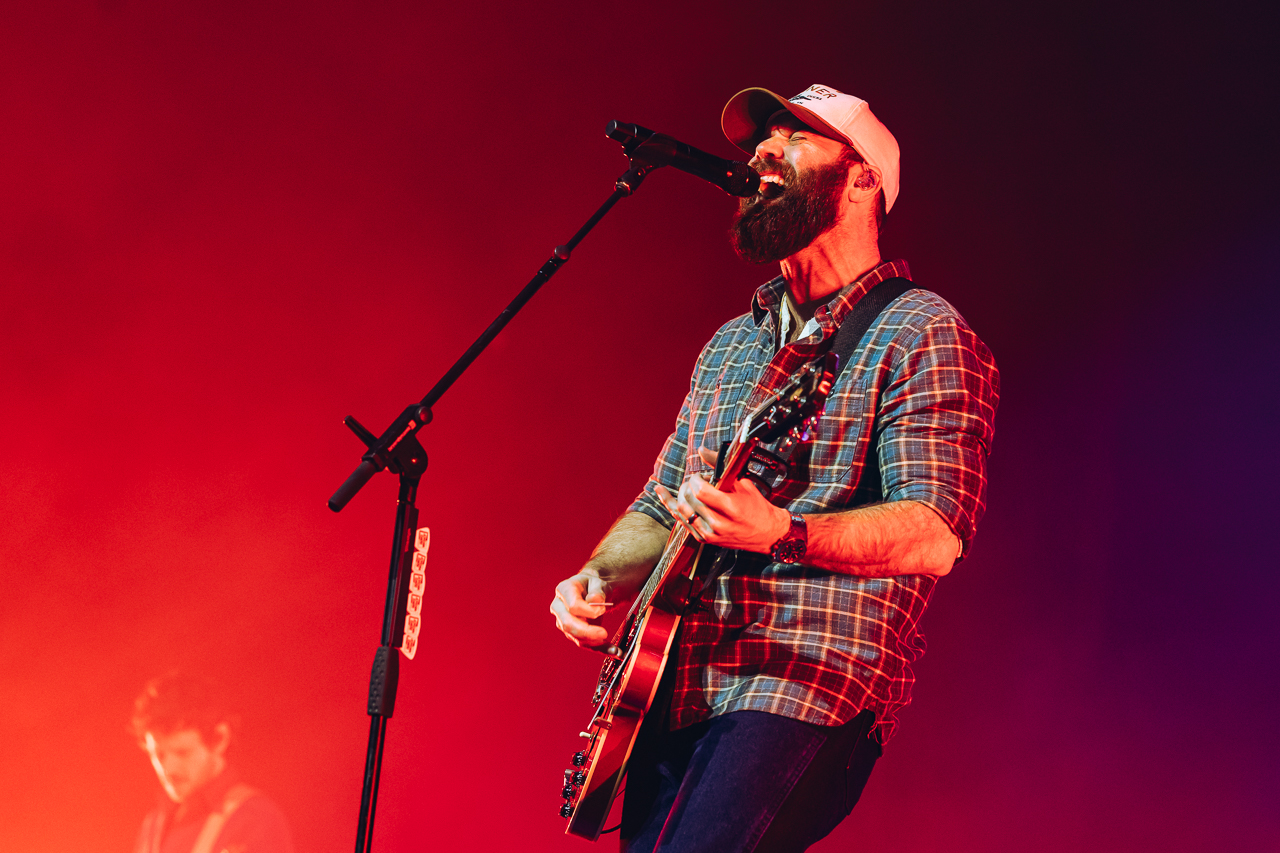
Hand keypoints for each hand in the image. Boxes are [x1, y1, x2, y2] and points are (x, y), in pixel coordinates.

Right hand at [550, 572, 617, 652]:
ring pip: (574, 636)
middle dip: (587, 632)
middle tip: (604, 634)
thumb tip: (595, 601)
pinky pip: (583, 643)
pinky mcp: (571, 632)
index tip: (602, 610)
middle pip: (568, 624)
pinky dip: (598, 648)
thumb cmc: (593, 585)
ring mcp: (562, 620)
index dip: (588, 611)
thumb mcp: (598, 582)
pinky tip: (612, 651)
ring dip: (593, 642)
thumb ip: (597, 590)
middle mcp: (559, 606)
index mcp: (564, 590)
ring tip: (611, 643)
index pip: (573, 605)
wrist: (592, 590)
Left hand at [653, 447, 790, 553]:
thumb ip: (721, 467)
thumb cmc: (757, 509)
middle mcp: (719, 523)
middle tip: (696, 481)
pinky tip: (662, 494)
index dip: (696, 480)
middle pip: (690, 501)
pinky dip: (671, 506)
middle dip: (689, 486)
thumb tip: (702, 450)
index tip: (700, 476)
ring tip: (686, 487)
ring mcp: (711, 534)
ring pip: (682, 511)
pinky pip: (682, 522)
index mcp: (731, 508)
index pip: (701, 491)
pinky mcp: (705, 540)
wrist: (767, 534)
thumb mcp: (743, 484)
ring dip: (680, 495)